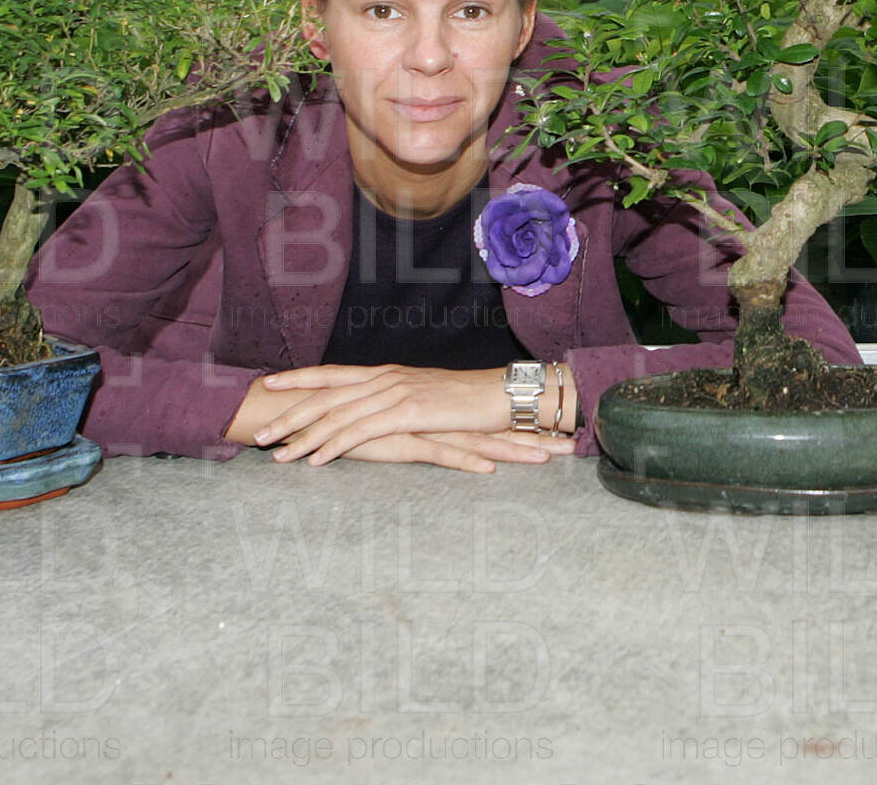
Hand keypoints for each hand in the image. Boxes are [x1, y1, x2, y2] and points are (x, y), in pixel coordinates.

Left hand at [245, 364, 509, 464]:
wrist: (500, 395)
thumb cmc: (467, 400)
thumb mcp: (424, 396)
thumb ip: (396, 401)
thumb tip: (375, 412)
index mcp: (386, 373)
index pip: (332, 373)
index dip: (298, 378)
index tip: (268, 384)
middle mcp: (385, 378)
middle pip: (325, 396)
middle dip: (289, 414)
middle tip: (259, 434)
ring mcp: (396, 394)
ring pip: (338, 415)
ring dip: (303, 436)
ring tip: (278, 454)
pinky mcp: (409, 413)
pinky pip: (363, 431)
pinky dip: (335, 446)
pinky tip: (317, 460)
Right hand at [334, 428, 565, 472]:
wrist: (305, 407)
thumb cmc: (345, 422)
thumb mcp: (390, 430)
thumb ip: (413, 435)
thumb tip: (437, 442)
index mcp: (435, 412)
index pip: (487, 420)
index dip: (525, 425)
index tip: (559, 433)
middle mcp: (434, 415)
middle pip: (493, 428)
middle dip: (534, 436)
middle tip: (571, 446)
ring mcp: (419, 426)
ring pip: (475, 440)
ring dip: (514, 449)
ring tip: (549, 458)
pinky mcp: (399, 439)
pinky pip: (438, 453)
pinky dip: (465, 461)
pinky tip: (489, 469)